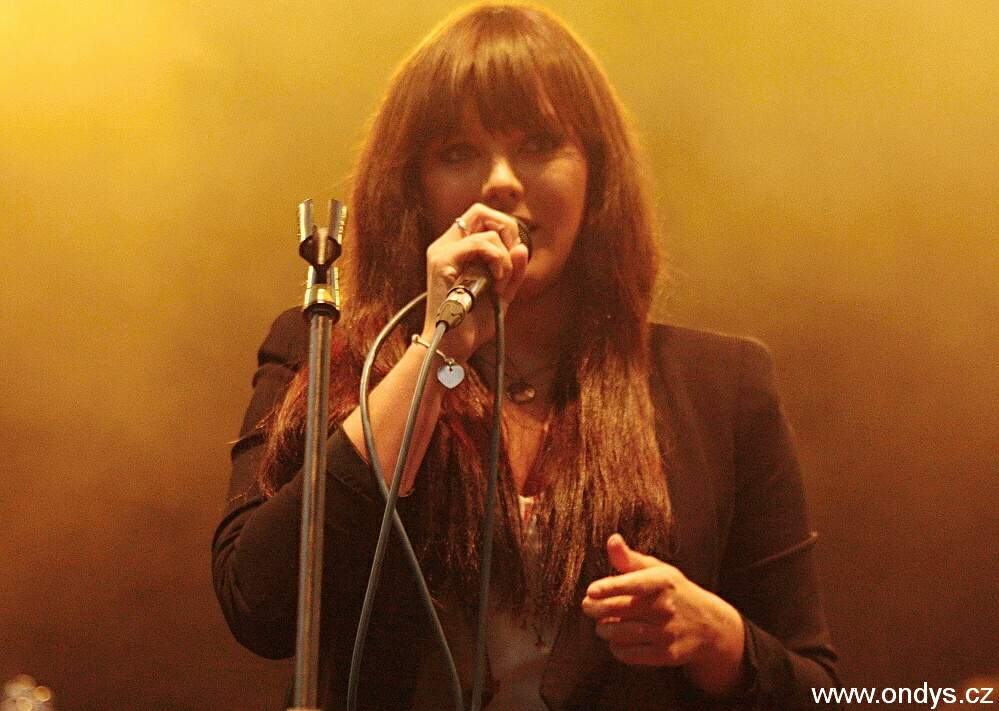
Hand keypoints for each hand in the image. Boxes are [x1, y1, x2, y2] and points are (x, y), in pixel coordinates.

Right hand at [422, 203, 529, 360]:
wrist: (454, 345)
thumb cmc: (474, 323)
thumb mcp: (502, 293)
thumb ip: (514, 271)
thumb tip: (522, 246)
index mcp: (456, 249)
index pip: (482, 216)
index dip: (504, 228)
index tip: (512, 257)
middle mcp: (446, 245)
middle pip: (480, 210)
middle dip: (506, 230)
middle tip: (510, 261)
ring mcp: (441, 252)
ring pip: (485, 229)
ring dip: (503, 257)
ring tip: (500, 282)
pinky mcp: (441, 262)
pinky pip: (477, 244)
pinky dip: (496, 260)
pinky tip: (496, 281)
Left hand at [581, 534, 746, 695]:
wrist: (710, 626)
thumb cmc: (675, 592)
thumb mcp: (658, 571)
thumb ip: (630, 559)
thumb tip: (612, 540)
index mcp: (663, 582)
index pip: (634, 584)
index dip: (610, 587)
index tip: (591, 591)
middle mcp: (666, 607)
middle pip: (621, 609)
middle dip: (596, 608)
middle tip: (588, 606)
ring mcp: (667, 632)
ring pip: (622, 633)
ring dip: (604, 629)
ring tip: (601, 624)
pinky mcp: (666, 655)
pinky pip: (631, 654)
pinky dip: (617, 648)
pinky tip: (616, 640)